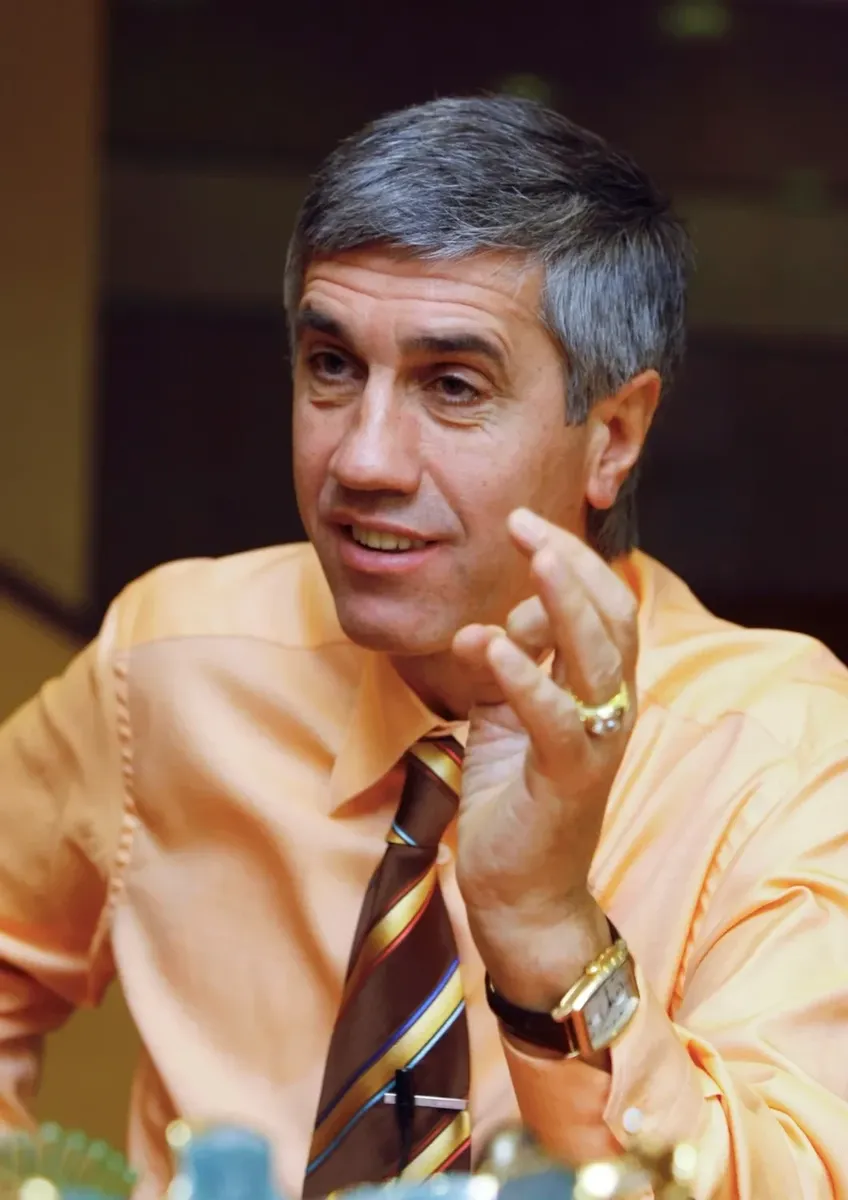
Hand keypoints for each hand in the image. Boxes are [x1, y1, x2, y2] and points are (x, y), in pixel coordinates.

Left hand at [452, 508, 638, 1008]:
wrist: (521, 891)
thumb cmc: (517, 798)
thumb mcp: (508, 716)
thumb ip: (509, 666)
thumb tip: (488, 624)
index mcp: (600, 688)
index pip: (603, 605)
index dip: (570, 560)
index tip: (522, 523)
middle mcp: (611, 708)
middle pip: (610, 616)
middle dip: (569, 561)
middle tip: (523, 520)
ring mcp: (596, 742)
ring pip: (597, 655)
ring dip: (563, 599)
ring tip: (532, 553)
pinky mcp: (569, 777)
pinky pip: (553, 717)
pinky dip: (523, 675)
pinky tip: (489, 642)